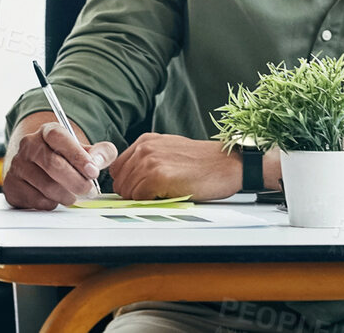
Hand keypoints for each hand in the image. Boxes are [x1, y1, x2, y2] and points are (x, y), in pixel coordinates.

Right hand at [3, 121, 116, 209]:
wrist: (37, 167)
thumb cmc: (65, 158)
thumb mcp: (86, 150)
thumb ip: (101, 153)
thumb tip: (98, 162)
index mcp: (48, 131)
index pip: (60, 138)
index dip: (78, 156)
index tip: (93, 172)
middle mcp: (28, 145)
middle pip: (54, 165)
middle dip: (77, 182)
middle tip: (89, 191)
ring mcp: (17, 165)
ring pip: (47, 186)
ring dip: (66, 196)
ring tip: (73, 195)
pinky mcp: (12, 185)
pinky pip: (37, 200)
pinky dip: (52, 203)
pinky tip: (54, 198)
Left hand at [108, 133, 241, 201]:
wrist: (227, 164)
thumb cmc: (203, 162)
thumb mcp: (169, 151)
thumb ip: (147, 160)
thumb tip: (130, 180)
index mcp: (146, 141)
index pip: (117, 169)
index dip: (127, 183)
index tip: (139, 190)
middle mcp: (145, 148)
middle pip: (120, 182)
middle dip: (133, 194)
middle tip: (154, 195)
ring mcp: (150, 161)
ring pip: (128, 192)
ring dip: (143, 199)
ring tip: (164, 193)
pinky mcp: (158, 176)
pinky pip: (139, 198)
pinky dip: (151, 202)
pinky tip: (168, 195)